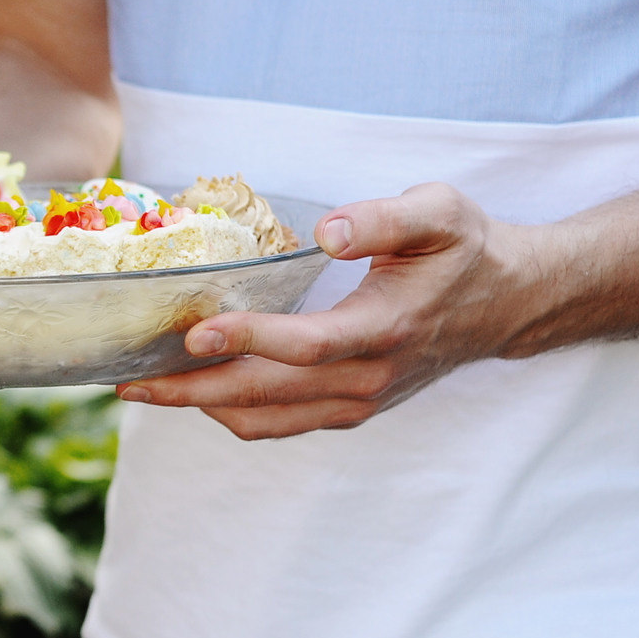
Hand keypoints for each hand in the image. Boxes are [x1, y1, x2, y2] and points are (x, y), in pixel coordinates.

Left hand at [115, 183, 544, 439]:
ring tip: (145, 390)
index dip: (249, 343)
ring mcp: (359, 401)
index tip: (193, 334)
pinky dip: (233, 413)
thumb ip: (384, 218)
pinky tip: (194, 390)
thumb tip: (327, 231)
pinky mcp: (351, 409)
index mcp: (387, 328)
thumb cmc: (466, 248)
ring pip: (267, 421)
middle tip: (130, 384)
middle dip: (193, 392)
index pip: (308, 346)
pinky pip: (280, 425)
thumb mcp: (438, 212)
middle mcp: (370, 377)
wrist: (508, 302)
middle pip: (269, 397)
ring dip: (203, 409)